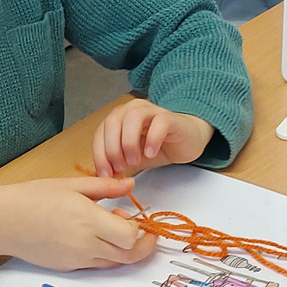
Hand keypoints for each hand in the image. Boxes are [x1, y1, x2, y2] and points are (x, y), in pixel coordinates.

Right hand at [0, 175, 156, 271]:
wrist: (2, 221)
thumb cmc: (32, 198)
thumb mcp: (72, 185)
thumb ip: (106, 187)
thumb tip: (131, 186)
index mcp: (89, 220)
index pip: (131, 237)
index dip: (141, 230)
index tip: (140, 220)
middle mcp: (86, 245)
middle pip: (129, 256)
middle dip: (143, 247)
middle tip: (145, 234)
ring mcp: (77, 260)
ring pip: (114, 264)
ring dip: (123, 251)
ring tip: (115, 231)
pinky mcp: (68, 268)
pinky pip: (96, 265)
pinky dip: (105, 255)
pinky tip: (95, 237)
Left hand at [91, 101, 215, 178]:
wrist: (187, 140)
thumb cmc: (158, 147)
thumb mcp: (132, 157)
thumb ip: (117, 162)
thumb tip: (103, 176)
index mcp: (120, 118)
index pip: (101, 131)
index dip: (100, 154)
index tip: (105, 174)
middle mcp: (133, 109)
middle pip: (113, 121)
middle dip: (112, 148)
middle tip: (120, 168)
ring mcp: (152, 111)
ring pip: (133, 117)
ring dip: (129, 142)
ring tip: (134, 161)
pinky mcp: (170, 118)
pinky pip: (159, 122)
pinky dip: (152, 139)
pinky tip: (151, 154)